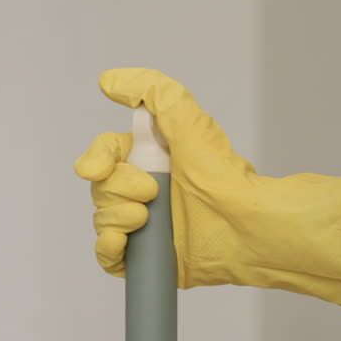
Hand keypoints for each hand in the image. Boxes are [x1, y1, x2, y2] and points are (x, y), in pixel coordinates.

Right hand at [76, 68, 340, 311]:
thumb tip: (110, 80)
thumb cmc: (223, 173)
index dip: (96, 158)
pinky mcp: (149, 259)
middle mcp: (146, 191)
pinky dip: (107, 248)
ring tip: (147, 218)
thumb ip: (153, 91)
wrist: (244, 224)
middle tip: (153, 192)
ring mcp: (146, 227)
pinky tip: (121, 242)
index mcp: (152, 159)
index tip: (96, 167)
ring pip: (103, 219)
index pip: (106, 153)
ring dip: (116, 216)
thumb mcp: (189, 119)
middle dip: (118, 188)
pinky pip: (109, 256)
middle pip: (102, 187)